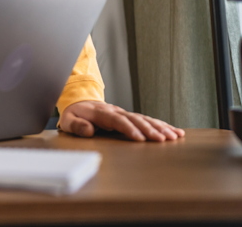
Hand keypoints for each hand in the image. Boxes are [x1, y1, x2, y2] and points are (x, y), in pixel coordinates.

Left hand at [60, 101, 184, 141]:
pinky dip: (161, 125)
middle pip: (135, 119)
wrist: (80, 102)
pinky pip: (147, 119)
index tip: (140, 138)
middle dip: (150, 129)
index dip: (129, 128)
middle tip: (163, 139)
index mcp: (101, 112)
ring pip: (144, 118)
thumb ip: (77, 125)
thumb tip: (89, 130)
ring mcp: (124, 112)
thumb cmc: (74, 114)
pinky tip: (174, 131)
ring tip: (174, 136)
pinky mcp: (130, 116)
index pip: (117, 120)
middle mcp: (115, 111)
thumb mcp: (68, 120)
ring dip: (160, 127)